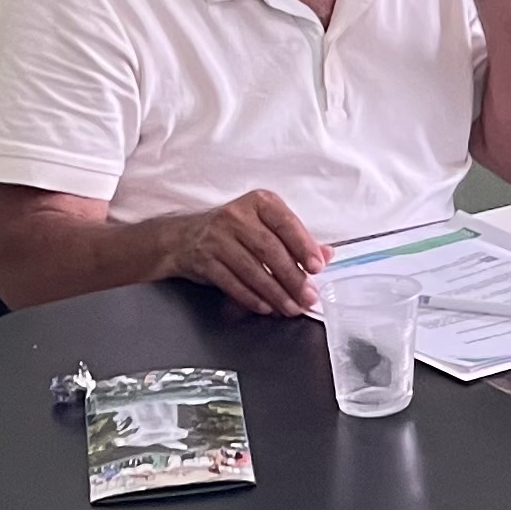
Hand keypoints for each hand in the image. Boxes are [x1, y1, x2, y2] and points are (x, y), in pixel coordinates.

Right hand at [161, 190, 328, 315]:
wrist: (183, 238)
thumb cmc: (234, 231)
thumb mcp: (265, 225)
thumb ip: (296, 239)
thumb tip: (328, 254)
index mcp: (259, 203)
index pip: (286, 224)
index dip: (304, 246)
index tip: (317, 266)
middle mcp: (236, 216)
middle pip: (270, 250)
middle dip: (292, 277)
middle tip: (308, 296)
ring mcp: (217, 238)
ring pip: (252, 269)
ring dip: (275, 293)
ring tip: (291, 307)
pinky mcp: (204, 260)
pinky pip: (232, 283)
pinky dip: (251, 297)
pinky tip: (266, 307)